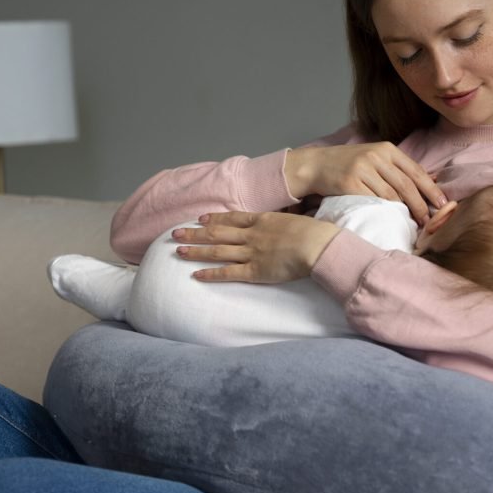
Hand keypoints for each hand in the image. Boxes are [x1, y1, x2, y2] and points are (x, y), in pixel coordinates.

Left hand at [171, 211, 340, 282]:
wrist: (317, 245)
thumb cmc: (313, 232)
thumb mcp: (295, 219)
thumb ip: (282, 222)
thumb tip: (281, 223)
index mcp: (261, 220)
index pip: (232, 218)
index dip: (214, 218)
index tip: (200, 218)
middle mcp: (251, 235)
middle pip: (217, 233)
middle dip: (195, 233)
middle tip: (176, 233)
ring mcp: (251, 253)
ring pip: (217, 251)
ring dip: (196, 251)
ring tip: (178, 251)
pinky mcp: (255, 271)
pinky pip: (228, 273)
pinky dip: (211, 274)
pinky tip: (196, 274)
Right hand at [284, 142, 446, 225]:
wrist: (315, 165)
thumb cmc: (348, 164)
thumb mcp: (374, 158)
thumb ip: (397, 169)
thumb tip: (430, 182)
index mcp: (386, 149)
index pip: (415, 171)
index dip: (431, 189)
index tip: (442, 204)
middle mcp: (376, 157)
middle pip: (406, 185)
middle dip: (421, 205)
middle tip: (429, 221)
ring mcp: (362, 169)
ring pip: (392, 195)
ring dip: (405, 212)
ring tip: (414, 224)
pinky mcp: (349, 184)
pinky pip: (373, 201)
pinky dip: (385, 212)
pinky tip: (391, 220)